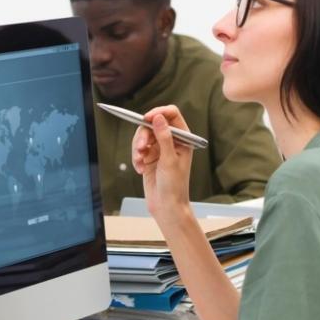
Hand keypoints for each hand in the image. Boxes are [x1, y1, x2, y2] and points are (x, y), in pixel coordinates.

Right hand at [131, 105, 194, 225]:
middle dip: (144, 135)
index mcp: (183, 139)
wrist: (167, 206)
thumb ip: (164, 137)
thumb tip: (158, 117)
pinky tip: (139, 169)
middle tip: (141, 147)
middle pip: (153, 124)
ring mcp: (159, 149)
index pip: (172, 115)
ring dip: (137, 146)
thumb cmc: (175, 186)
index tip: (147, 118)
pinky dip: (136, 157)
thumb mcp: (169, 160)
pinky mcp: (149, 158)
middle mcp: (171, 141)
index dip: (159, 113)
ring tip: (139, 160)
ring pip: (143, 136)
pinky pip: (137, 149)